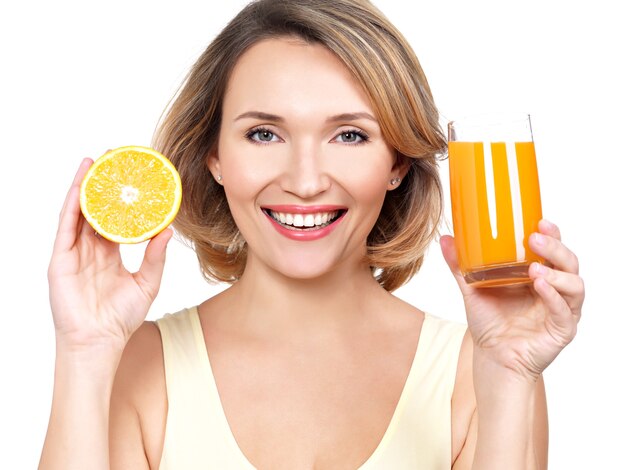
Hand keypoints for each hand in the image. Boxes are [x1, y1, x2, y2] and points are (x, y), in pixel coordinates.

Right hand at [48, 159, 171, 352]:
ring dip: (85, 187)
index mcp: (108, 253)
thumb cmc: (121, 318)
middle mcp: (90, 249)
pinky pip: (66, 227)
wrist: (100, 342)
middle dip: (103, 185)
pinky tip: (80, 186)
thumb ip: (155, 256)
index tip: (133, 178)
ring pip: (78, 212)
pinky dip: (72, 204)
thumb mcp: (147, 282)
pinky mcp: (61, 260)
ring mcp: (73, 253)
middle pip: (95, 209)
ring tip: (95, 162)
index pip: (114, 218)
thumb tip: (168, 229)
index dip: (121, 199)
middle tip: (114, 160)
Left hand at [440, 220, 583, 381]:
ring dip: (557, 272)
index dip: (552, 233)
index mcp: (539, 274)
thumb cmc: (489, 322)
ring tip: (534, 267)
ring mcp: (562, 309)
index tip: (539, 220)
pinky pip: (564, 311)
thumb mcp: (472, 289)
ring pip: (574, 284)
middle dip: (555, 247)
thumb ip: (461, 266)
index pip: (553, 249)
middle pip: (568, 262)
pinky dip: (554, 296)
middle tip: (534, 238)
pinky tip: (540, 285)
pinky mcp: (562, 329)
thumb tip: (446, 239)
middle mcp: (555, 289)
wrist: (492, 357)